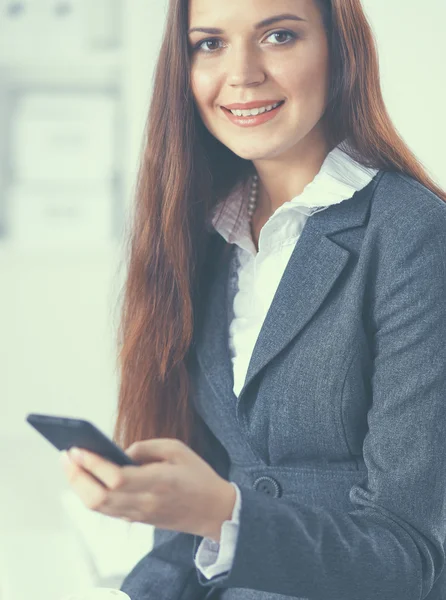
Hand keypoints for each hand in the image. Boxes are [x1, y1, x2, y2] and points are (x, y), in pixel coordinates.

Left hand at [60, 438, 235, 541]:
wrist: (213, 511)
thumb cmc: (197, 475)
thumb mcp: (178, 449)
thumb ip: (146, 447)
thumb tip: (119, 452)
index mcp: (159, 482)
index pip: (116, 479)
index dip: (93, 465)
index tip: (78, 449)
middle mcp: (146, 502)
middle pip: (100, 497)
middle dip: (77, 476)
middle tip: (67, 455)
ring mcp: (139, 515)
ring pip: (98, 507)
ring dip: (79, 486)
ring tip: (70, 465)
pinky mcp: (137, 520)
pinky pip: (106, 510)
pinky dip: (91, 494)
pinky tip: (85, 478)